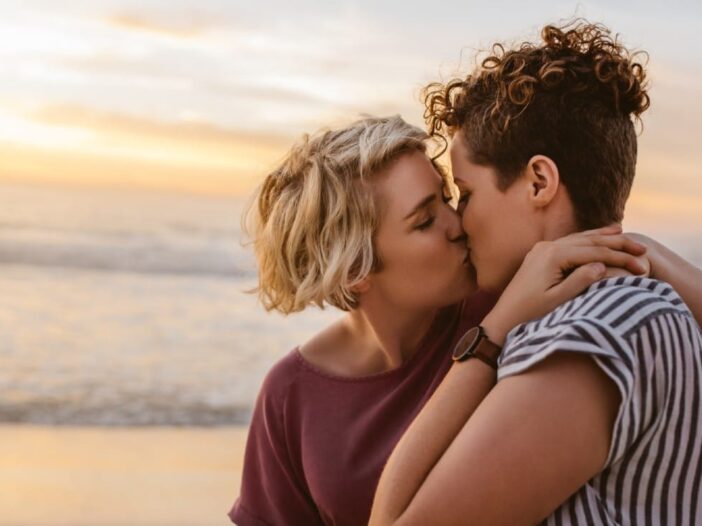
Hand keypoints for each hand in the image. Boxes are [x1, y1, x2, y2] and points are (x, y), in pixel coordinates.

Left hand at [482, 225, 647, 345]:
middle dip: (615, 244)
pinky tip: (594, 239)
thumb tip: (601, 265)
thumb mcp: (558, 301)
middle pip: (588, 241)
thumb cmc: (530, 314)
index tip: (642, 266)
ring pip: (578, 239)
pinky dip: (585, 241)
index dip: (620, 258)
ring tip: (622, 233)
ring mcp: (541, 249)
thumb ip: (579, 281)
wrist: (503, 319)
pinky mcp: (539, 255)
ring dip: (601, 237)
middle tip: (641, 248)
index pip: (594, 252)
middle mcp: (546, 247)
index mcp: (552, 256)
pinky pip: (568, 244)